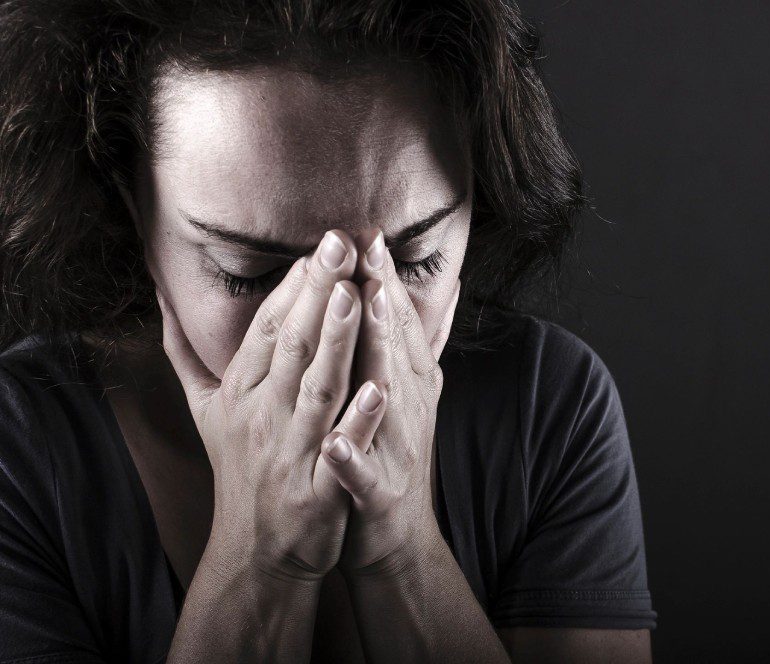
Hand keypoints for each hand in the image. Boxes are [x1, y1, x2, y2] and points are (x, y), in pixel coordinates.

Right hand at [155, 230, 386, 583]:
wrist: (255, 547)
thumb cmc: (238, 465)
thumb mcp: (204, 408)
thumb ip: (184, 352)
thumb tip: (160, 296)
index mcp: (240, 393)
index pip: (266, 330)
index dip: (292, 288)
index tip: (317, 247)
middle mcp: (261, 416)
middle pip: (291, 347)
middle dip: (317, 294)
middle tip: (340, 244)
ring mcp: (290, 453)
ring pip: (316, 389)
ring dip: (337, 342)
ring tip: (355, 296)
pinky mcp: (317, 491)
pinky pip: (340, 451)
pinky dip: (358, 421)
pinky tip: (381, 389)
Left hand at [320, 229, 460, 575]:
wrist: (396, 535)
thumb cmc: (389, 452)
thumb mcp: (403, 394)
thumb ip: (406, 346)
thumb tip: (419, 291)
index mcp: (405, 384)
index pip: (396, 324)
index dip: (384, 278)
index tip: (368, 233)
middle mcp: (407, 408)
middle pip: (395, 346)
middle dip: (383, 297)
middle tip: (369, 249)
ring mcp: (396, 450)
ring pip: (387, 397)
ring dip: (378, 354)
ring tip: (367, 310)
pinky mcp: (378, 494)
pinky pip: (363, 476)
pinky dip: (352, 460)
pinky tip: (335, 445)